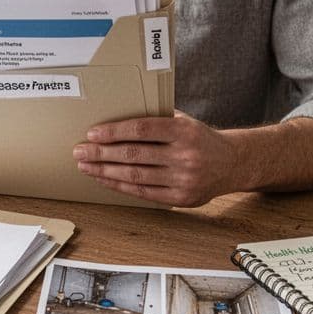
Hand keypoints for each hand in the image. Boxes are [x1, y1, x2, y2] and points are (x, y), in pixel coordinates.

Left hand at [73, 111, 239, 207]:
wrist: (232, 163)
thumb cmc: (200, 138)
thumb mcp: (184, 120)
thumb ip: (156, 118)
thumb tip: (117, 114)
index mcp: (184, 131)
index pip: (142, 129)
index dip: (114, 131)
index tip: (92, 133)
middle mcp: (185, 156)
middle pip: (134, 154)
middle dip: (101, 153)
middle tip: (80, 151)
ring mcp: (184, 179)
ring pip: (135, 176)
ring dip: (105, 171)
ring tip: (86, 166)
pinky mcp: (181, 198)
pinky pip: (143, 192)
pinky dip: (119, 186)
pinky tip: (104, 179)